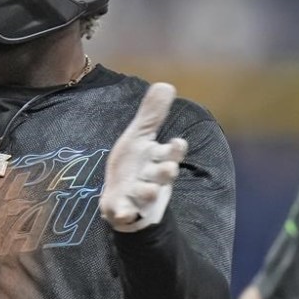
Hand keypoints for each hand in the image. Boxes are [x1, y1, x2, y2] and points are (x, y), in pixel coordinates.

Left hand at [100, 82, 187, 231]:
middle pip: (164, 174)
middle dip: (166, 171)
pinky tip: (121, 213)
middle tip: (168, 170)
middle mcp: (152, 178)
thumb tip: (166, 84)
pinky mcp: (125, 209)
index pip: (171, 153)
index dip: (175, 150)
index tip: (178, 144)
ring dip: (148, 191)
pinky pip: (126, 213)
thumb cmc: (133, 165)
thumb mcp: (139, 138)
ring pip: (148, 193)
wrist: (120, 196)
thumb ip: (152, 115)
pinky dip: (124, 214)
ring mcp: (138, 195)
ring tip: (148, 190)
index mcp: (157, 159)